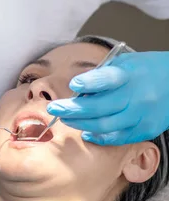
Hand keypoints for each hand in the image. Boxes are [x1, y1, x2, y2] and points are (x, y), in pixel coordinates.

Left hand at [46, 52, 168, 144]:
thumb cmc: (146, 71)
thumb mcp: (125, 63)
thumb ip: (102, 75)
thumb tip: (77, 89)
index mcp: (131, 74)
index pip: (108, 79)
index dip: (89, 82)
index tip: (73, 85)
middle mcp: (137, 96)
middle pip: (100, 107)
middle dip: (73, 109)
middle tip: (55, 108)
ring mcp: (142, 115)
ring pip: (105, 126)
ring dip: (81, 124)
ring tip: (66, 119)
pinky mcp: (145, 130)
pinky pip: (117, 138)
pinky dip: (99, 136)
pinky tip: (86, 132)